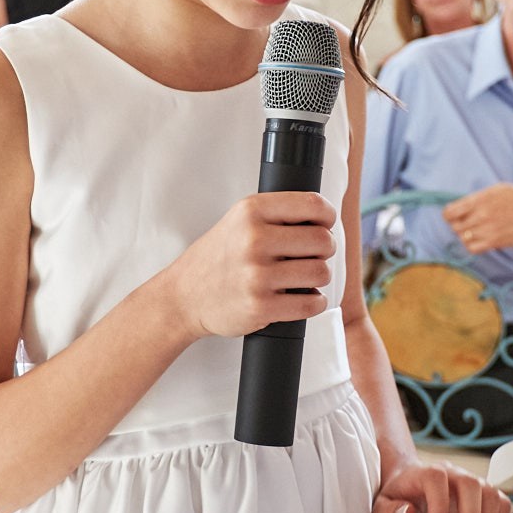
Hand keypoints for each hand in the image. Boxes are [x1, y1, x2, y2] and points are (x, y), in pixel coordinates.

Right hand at [161, 191, 336, 338]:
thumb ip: (276, 214)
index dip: (328, 217)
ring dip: (319, 278)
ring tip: (303, 278)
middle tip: (312, 256)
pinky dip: (314, 302)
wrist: (184, 296)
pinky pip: (311, 303)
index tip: (325, 226)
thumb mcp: (238, 221)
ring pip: (321, 272)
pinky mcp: (261, 307)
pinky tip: (302, 298)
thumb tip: (324, 219)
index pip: (314, 205)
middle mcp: (254, 240)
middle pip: (323, 241)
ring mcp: (257, 275)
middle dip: (324, 250)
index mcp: (251, 211)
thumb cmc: (218, 257)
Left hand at [371, 460, 511, 512]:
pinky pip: (500, 503)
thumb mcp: (381, 512)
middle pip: (470, 484)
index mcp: (423, 474)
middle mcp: (450, 473)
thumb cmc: (397, 502)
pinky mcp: (483, 495)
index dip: (439, 504)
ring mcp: (470, 482)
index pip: (435, 478)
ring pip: (490, 493)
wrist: (410, 492)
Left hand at [442, 184, 512, 254]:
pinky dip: (473, 245)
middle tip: (469, 223)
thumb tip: (461, 207)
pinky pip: (472, 248)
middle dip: (458, 225)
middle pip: (454, 226)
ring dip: (466, 235)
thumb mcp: (500, 190)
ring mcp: (489, 229)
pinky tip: (482, 239)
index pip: (449, 212)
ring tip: (477, 231)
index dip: (449, 215)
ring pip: (462, 238)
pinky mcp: (496, 242)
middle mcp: (483, 213)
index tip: (456, 215)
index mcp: (482, 197)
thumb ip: (479, 198)